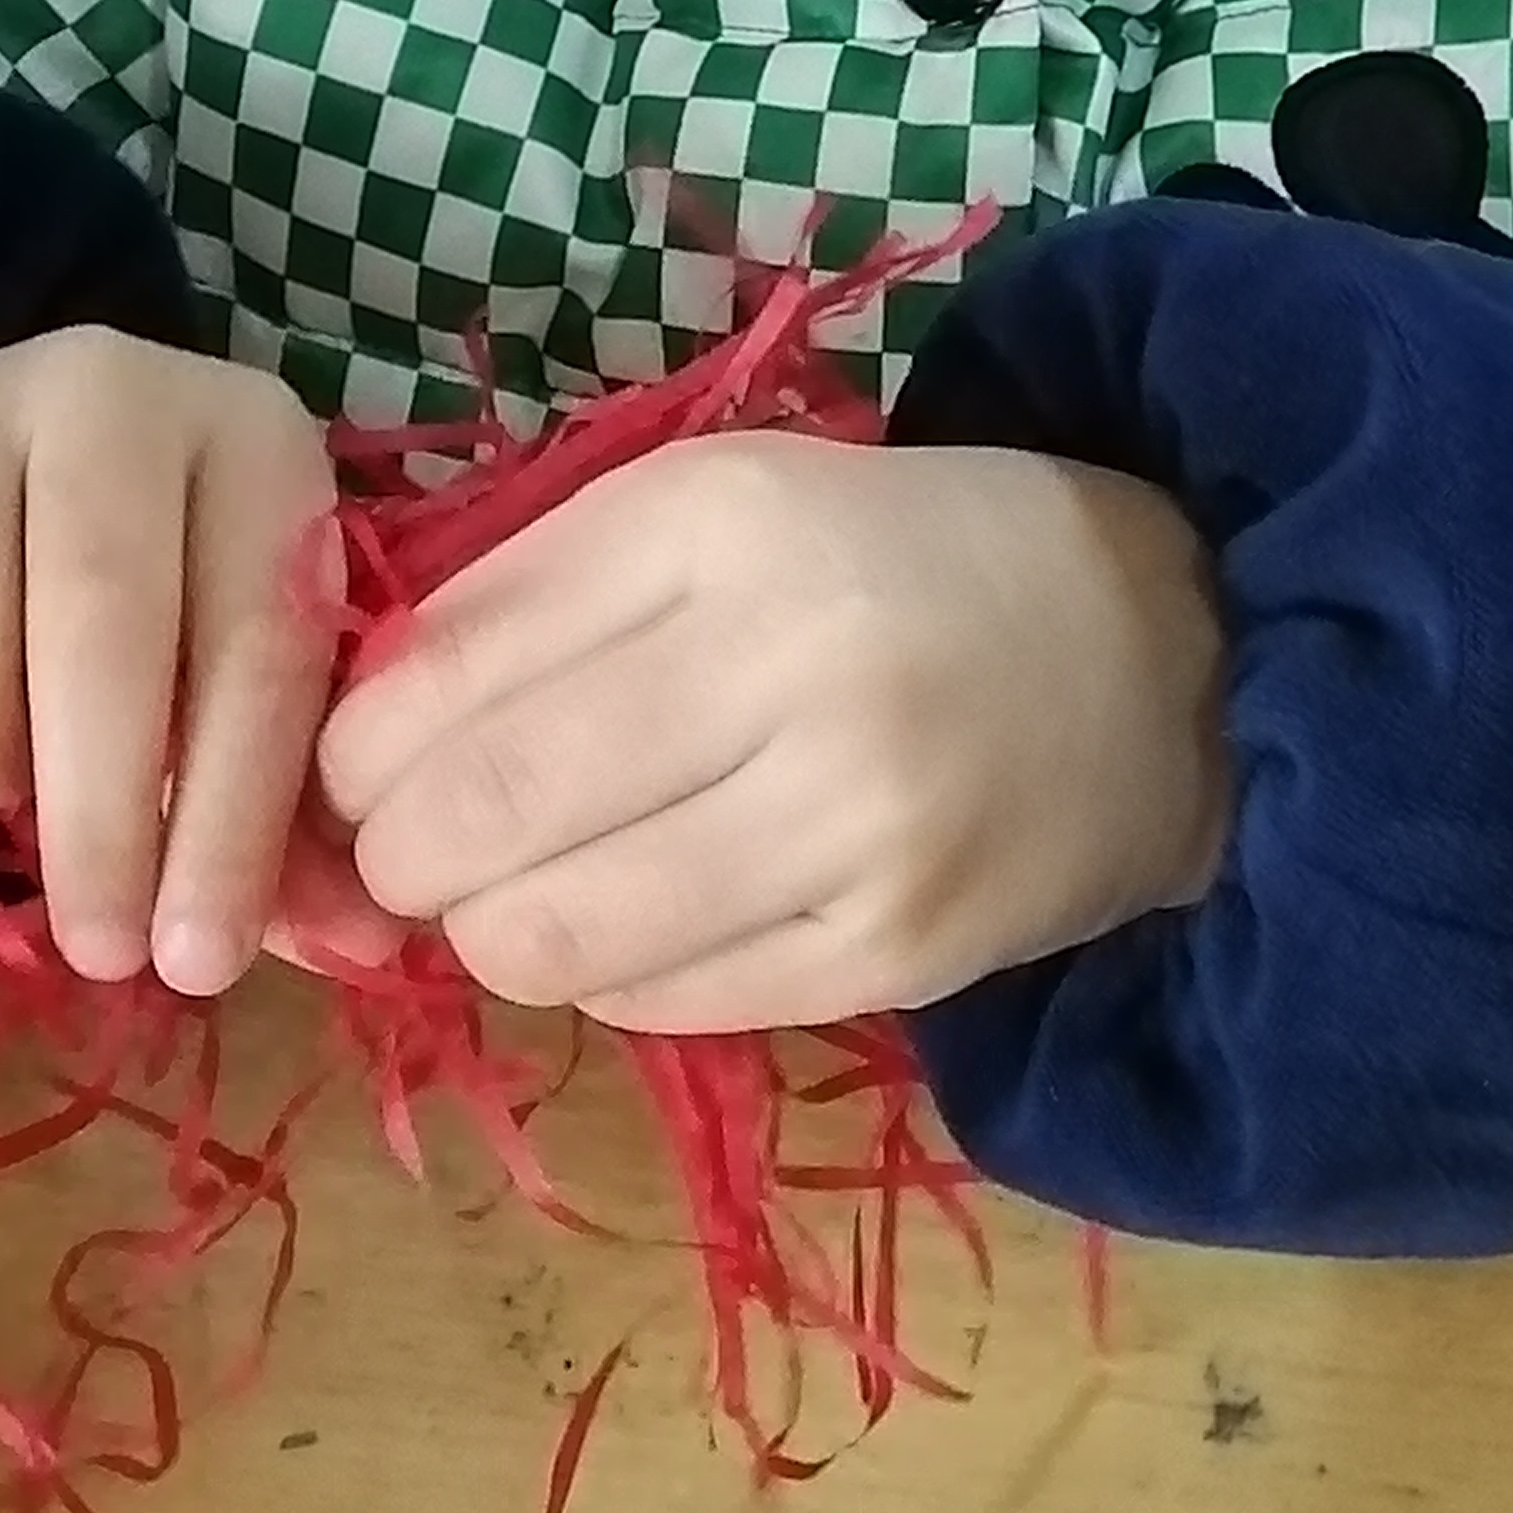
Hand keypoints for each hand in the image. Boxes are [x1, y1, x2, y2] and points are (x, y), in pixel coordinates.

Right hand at [0, 332, 337, 993]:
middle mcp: (103, 390)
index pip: (256, 640)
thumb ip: (293, 815)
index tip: (202, 961)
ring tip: (2, 782)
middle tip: (102, 952)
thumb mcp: (240, 674)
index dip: (234, 822)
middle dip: (102, 825)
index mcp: (251, 437)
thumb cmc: (154, 596)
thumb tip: (351, 945)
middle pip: (100, 634)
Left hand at [316, 436, 1229, 1034]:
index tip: (353, 767)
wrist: (1160, 657)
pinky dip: (605, 975)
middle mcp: (789, 667)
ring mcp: (851, 825)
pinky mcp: (894, 952)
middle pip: (476, 817)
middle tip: (411, 851)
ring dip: (489, 931)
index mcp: (723, 522)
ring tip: (512, 893)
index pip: (448, 670)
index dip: (354, 749)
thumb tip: (352, 724)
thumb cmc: (891, 563)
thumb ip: (532, 591)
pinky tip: (633, 919)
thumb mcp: (716, 508)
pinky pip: (660, 1003)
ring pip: (551, 938)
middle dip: (395, 856)